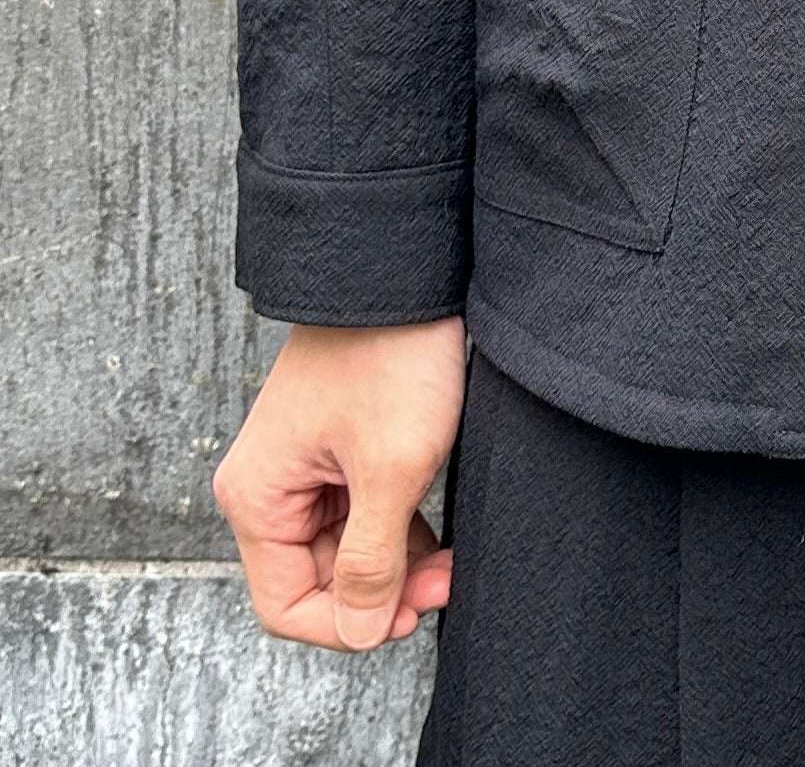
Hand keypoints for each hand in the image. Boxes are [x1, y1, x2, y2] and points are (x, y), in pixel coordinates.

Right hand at [214, 318, 467, 650]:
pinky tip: (436, 522)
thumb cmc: (391, 355)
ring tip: (448, 554)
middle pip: (318, 578)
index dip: (347, 623)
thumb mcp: (392, 469)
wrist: (407, 271)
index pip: (286, 605)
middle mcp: (269, 485)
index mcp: (257, 496)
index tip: (407, 613)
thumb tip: (360, 631)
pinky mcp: (337, 447)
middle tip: (444, 579)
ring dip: (395, 560)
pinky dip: (396, 525)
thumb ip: (372, 562)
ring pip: (344, 548)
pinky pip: (360, 511)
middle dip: (382, 589)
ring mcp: (303, 465)